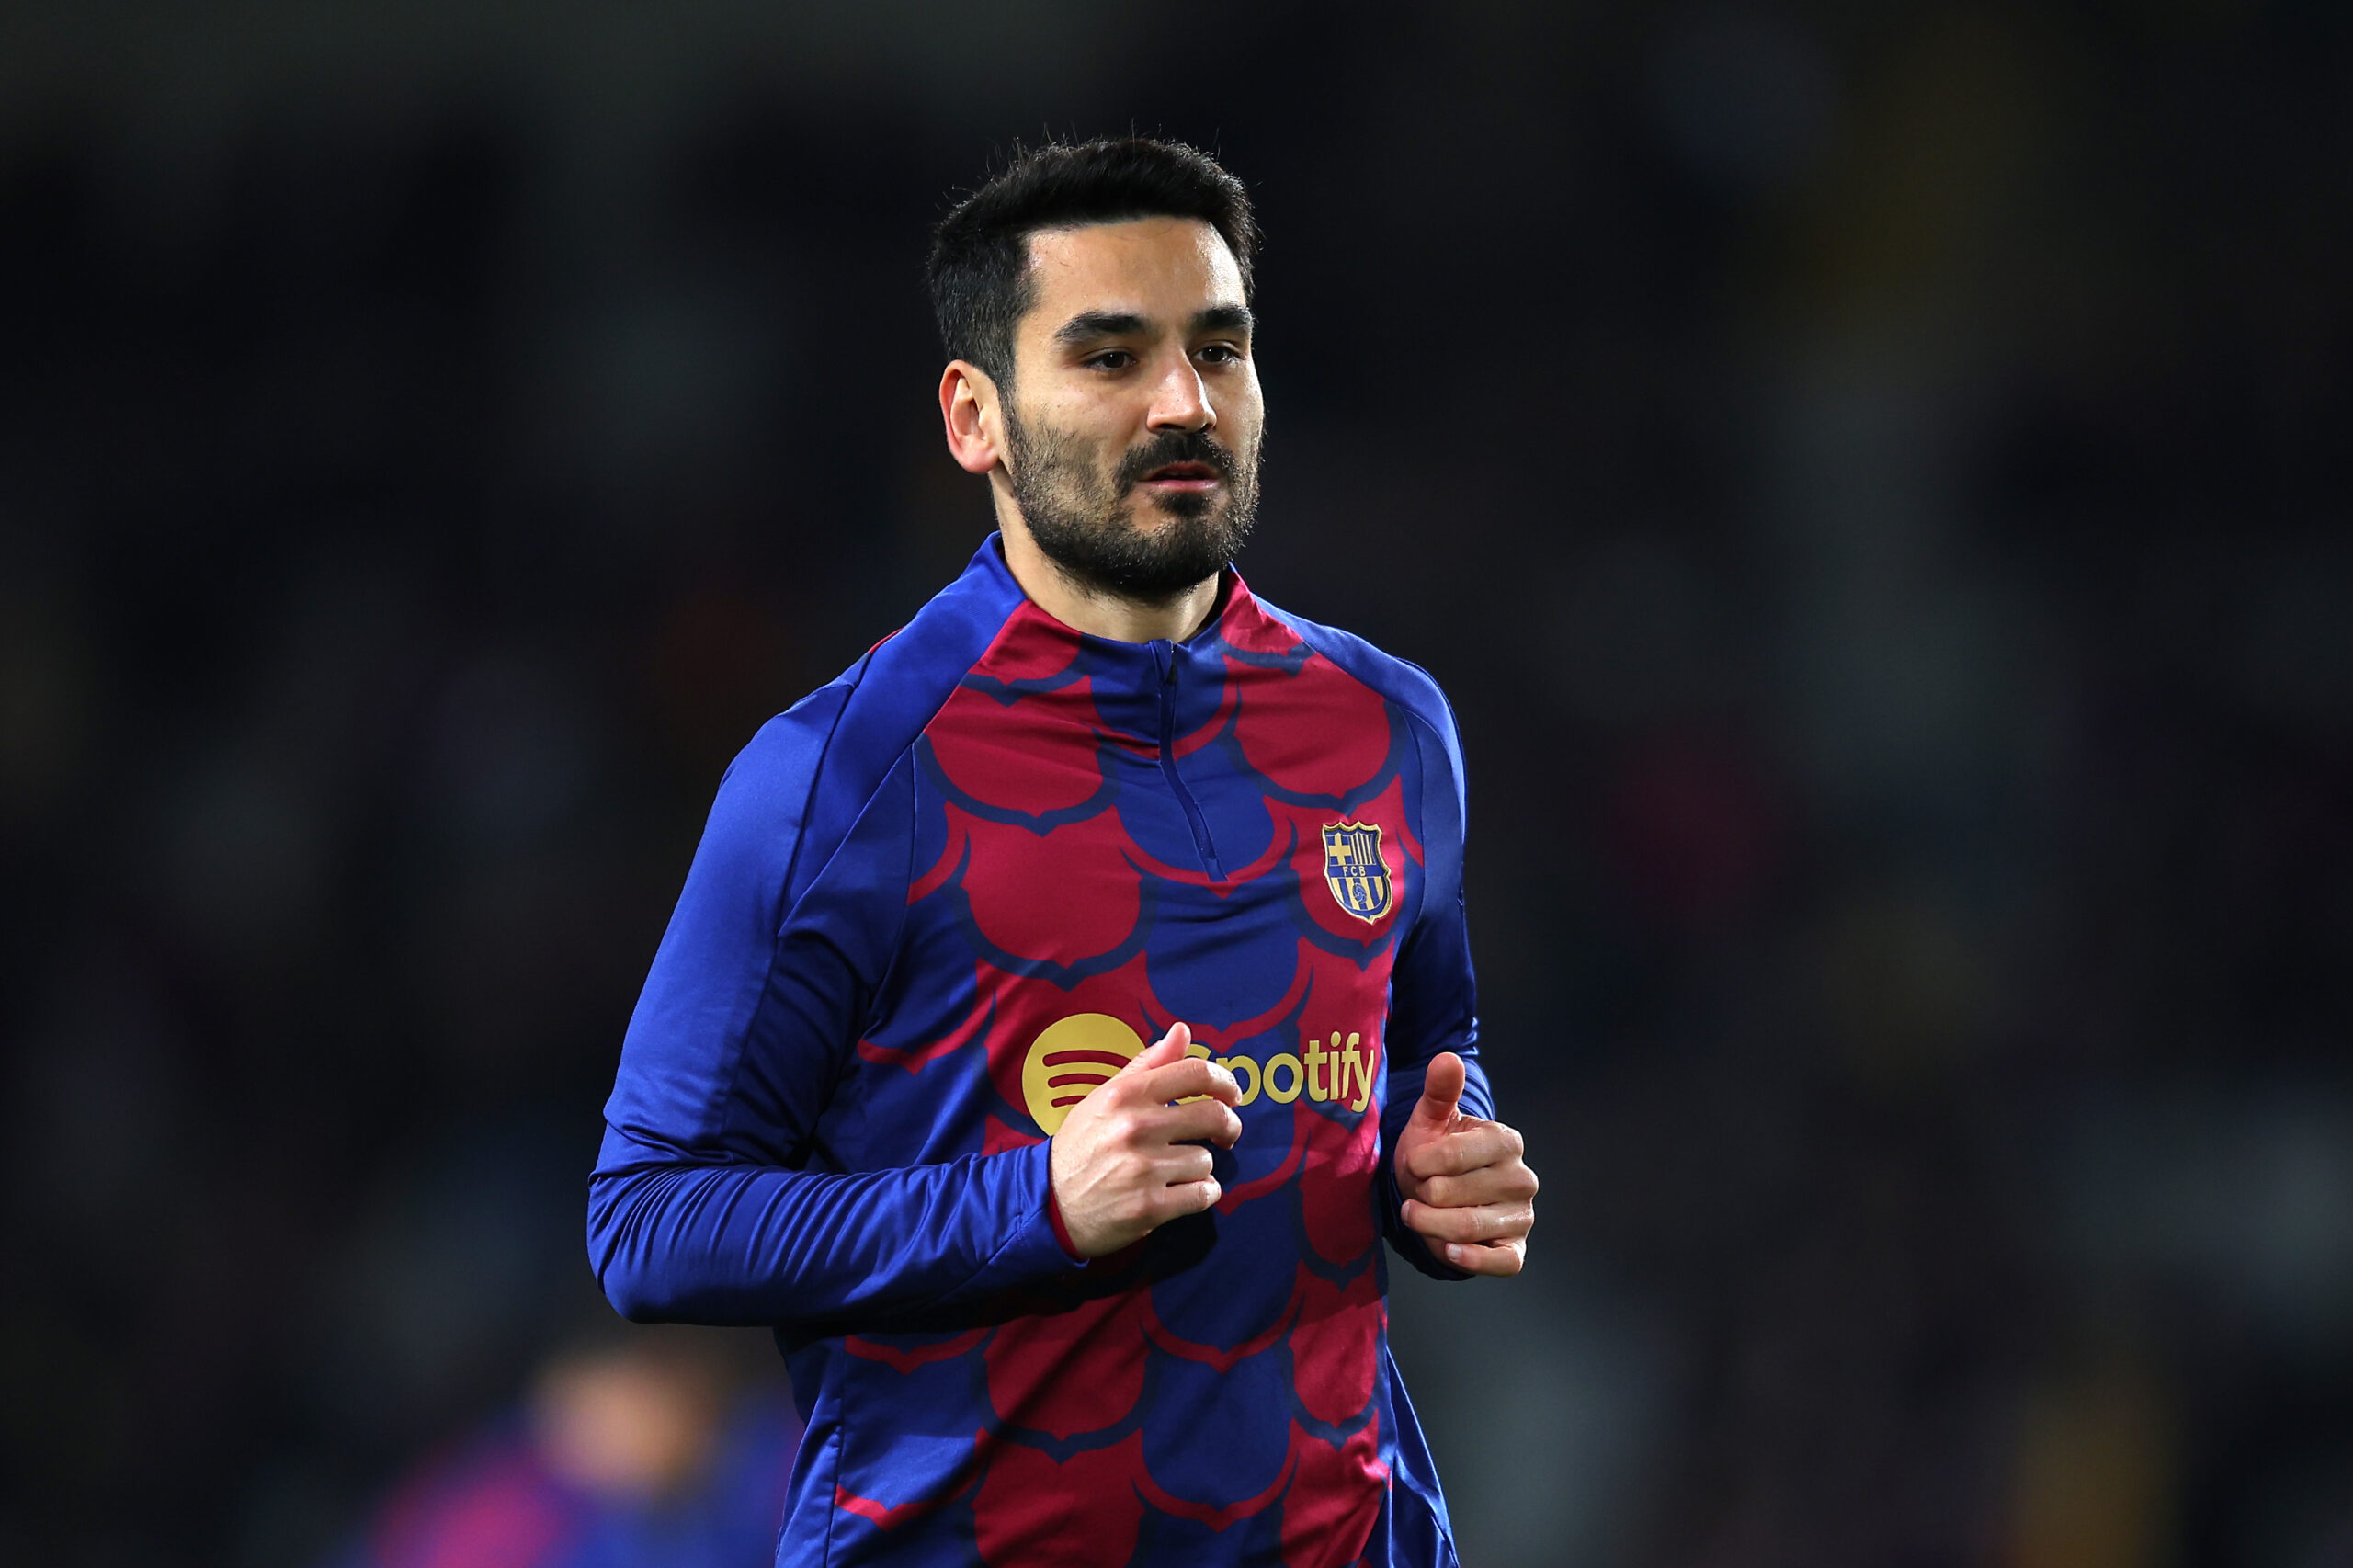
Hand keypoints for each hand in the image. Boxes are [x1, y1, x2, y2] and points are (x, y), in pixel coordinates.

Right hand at [1049, 1022, 1243, 1257]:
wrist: (1049, 1204)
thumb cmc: (1082, 1146)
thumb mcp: (1105, 1097)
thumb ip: (1147, 1064)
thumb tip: (1182, 1031)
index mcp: (1126, 1094)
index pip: (1196, 1072)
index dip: (1225, 1082)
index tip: (1231, 1096)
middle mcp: (1136, 1128)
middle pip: (1214, 1115)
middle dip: (1229, 1126)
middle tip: (1225, 1134)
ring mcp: (1144, 1169)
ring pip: (1208, 1160)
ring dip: (1201, 1167)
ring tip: (1177, 1170)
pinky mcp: (1150, 1207)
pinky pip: (1204, 1194)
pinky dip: (1202, 1194)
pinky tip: (1183, 1192)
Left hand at [1393, 1052, 1535, 1275]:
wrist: (1439, 1194)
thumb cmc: (1434, 1154)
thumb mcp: (1431, 1121)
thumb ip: (1440, 1091)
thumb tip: (1448, 1058)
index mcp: (1505, 1141)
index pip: (1453, 1155)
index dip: (1421, 1162)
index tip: (1412, 1163)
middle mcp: (1521, 1178)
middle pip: (1453, 1194)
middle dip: (1422, 1195)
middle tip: (1414, 1192)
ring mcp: (1521, 1215)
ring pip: (1468, 1228)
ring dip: (1430, 1225)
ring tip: (1414, 1215)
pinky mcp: (1515, 1249)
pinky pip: (1500, 1262)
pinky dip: (1471, 1259)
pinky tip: (1447, 1250)